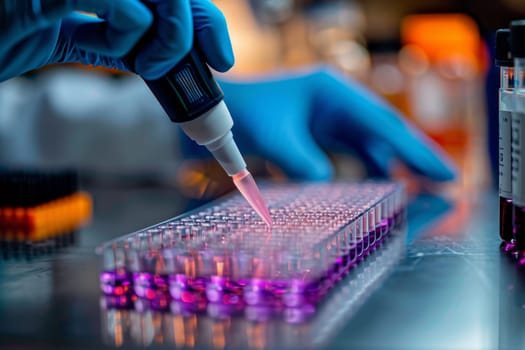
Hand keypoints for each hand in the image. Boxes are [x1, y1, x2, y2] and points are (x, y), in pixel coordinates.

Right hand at [0, 0, 233, 81]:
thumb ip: (121, 43)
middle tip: (211, 63)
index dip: (205, 20)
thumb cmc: (13, 36)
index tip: (221, 57)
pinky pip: (124, 4)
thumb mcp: (79, 39)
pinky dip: (127, 31)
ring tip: (147, 62)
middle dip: (200, 26)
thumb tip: (169, 62)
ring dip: (169, 35)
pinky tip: (99, 43)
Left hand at [212, 67, 455, 180]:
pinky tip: (381, 186)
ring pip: (372, 143)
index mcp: (333, 91)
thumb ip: (303, 163)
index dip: (415, 149)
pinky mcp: (322, 131)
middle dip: (414, 155)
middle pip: (385, 131)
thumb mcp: (273, 138)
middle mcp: (338, 101)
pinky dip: (368, 169)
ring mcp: (331, 116)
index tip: (443, 171)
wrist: (219, 110)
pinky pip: (354, 151)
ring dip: (393, 166)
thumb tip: (330, 187)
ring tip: (419, 190)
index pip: (383, 123)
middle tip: (446, 180)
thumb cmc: (243, 113)